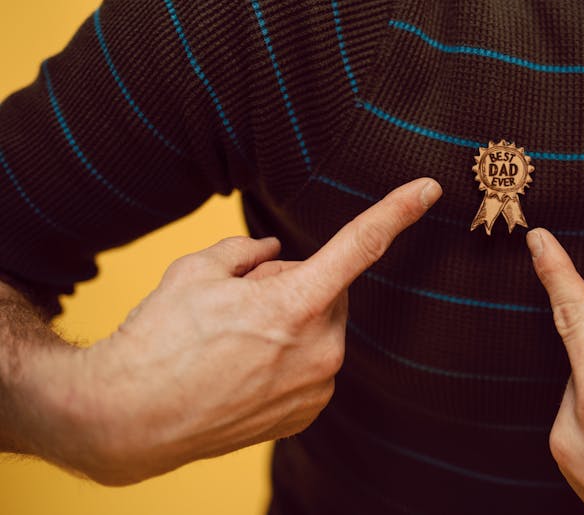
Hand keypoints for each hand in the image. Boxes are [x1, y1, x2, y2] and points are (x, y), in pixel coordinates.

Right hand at [62, 177, 440, 484]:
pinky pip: (312, 365)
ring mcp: (317, 385)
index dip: (397, 211)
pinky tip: (244, 368)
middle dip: (294, 285)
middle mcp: (320, 347)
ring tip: (234, 342)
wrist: (129, 419)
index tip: (429, 189)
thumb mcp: (196, 270)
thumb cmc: (158, 339)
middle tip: (241, 304)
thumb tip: (273, 251)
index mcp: (296, 303)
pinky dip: (288, 358)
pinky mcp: (307, 412)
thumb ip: (247, 250)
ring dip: (290, 323)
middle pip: (327, 290)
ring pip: (319, 328)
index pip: (361, 244)